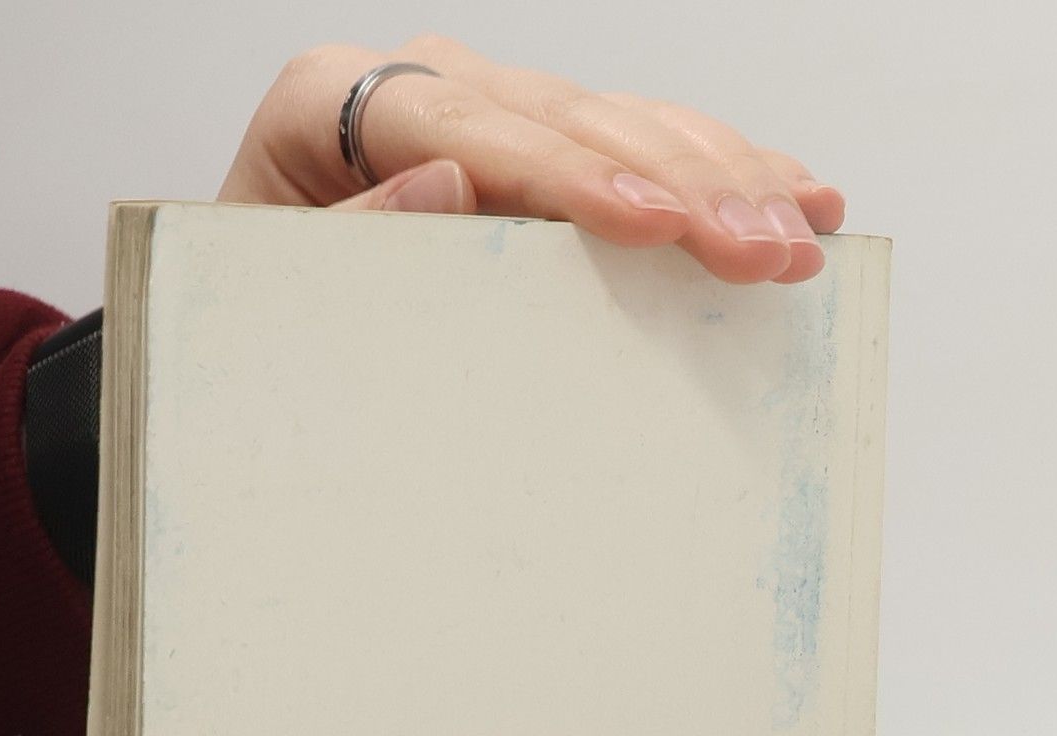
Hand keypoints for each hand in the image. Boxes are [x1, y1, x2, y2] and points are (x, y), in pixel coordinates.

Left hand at [217, 35, 844, 285]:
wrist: (258, 327)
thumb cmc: (259, 317)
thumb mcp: (270, 291)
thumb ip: (350, 241)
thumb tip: (448, 180)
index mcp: (333, 105)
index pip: (466, 129)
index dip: (570, 173)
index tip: (652, 220)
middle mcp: (418, 87)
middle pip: (566, 118)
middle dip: (679, 183)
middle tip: (762, 247)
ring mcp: (485, 108)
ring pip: (623, 121)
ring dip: (724, 177)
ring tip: (798, 233)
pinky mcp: (537, 142)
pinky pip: (640, 143)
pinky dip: (720, 169)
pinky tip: (792, 192)